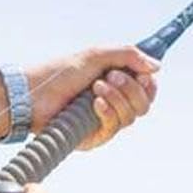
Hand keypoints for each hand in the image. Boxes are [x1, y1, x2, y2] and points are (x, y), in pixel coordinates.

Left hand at [22, 44, 159, 151]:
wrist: (34, 93)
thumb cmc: (61, 72)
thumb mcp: (97, 55)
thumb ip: (129, 55)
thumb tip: (157, 67)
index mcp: (116, 84)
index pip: (147, 89)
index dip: (148, 83)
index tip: (142, 74)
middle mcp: (113, 103)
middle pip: (144, 104)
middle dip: (131, 88)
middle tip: (110, 76)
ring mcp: (104, 121)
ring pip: (131, 116)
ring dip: (117, 98)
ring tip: (96, 86)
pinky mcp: (94, 136)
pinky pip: (114, 128)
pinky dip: (108, 112)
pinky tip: (95, 103)